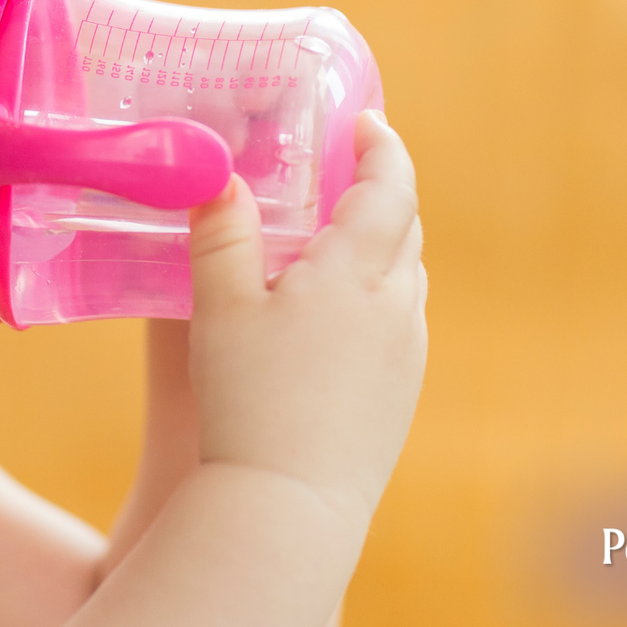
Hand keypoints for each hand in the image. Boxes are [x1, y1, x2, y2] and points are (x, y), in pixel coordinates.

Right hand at [185, 110, 426, 515]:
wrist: (289, 505)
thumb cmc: (248, 400)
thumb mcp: (219, 308)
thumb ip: (222, 233)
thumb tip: (221, 174)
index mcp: (357, 272)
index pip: (390, 187)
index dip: (382, 146)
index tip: (366, 121)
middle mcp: (397, 306)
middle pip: (405, 227)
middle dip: (381, 189)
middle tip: (346, 169)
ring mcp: (407, 353)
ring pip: (406, 277)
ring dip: (381, 244)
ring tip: (337, 238)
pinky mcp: (403, 394)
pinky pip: (401, 323)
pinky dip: (379, 295)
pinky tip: (337, 315)